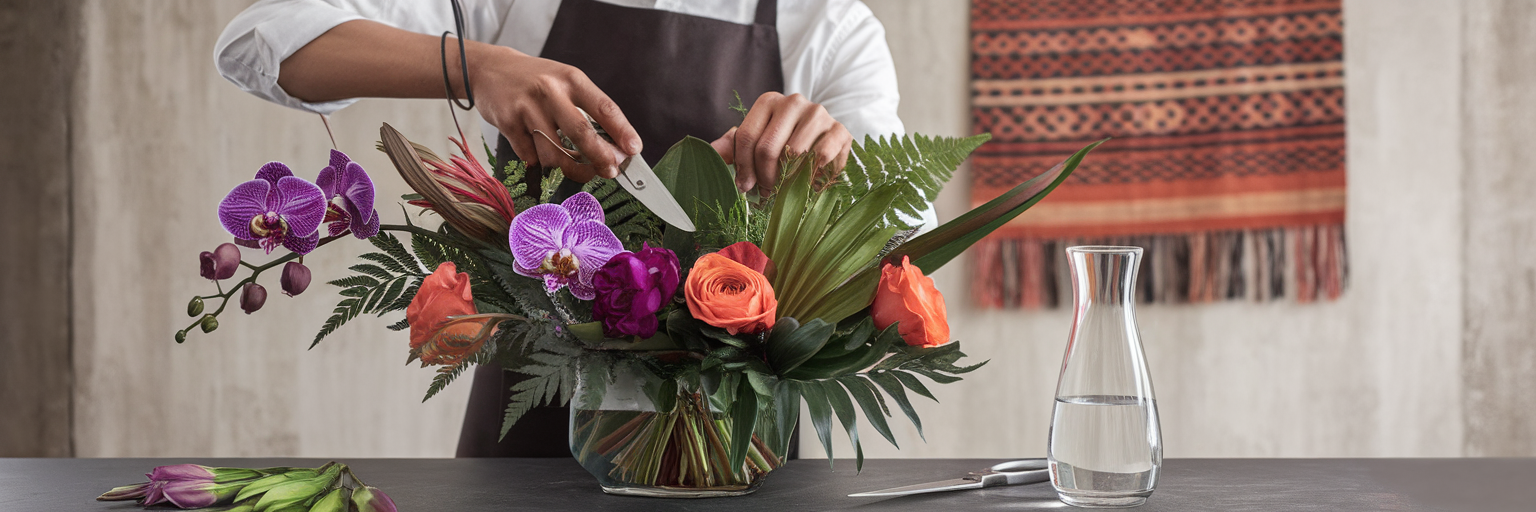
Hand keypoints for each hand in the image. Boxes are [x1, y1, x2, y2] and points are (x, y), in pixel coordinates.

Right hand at [470, 46, 640, 181]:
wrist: (489, 70)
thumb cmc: (535, 81)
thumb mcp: (564, 82)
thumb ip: (587, 109)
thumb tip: (613, 146)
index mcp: (571, 79)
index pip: (604, 107)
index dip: (622, 131)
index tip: (634, 149)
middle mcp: (550, 92)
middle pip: (581, 134)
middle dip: (600, 157)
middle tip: (610, 170)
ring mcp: (527, 108)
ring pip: (554, 154)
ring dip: (569, 167)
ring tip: (575, 167)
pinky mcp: (508, 124)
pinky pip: (531, 157)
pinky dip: (540, 162)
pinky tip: (541, 152)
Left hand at [711, 92, 852, 195]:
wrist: (823, 138)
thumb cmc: (783, 143)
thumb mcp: (756, 142)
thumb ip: (731, 147)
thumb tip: (709, 151)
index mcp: (768, 101)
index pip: (747, 137)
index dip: (743, 168)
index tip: (745, 187)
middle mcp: (793, 102)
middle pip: (768, 148)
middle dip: (764, 177)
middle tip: (766, 193)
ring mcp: (819, 113)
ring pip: (794, 155)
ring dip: (788, 180)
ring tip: (786, 189)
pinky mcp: (840, 130)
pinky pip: (822, 158)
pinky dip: (813, 176)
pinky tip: (809, 182)